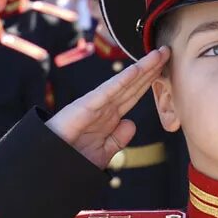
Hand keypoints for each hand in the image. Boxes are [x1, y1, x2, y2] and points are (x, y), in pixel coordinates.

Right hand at [45, 47, 169, 168]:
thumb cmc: (73, 159)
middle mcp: (104, 107)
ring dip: (142, 68)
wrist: (50, 165)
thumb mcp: (104, 152)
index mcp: (109, 116)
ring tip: (158, 54)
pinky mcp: (85, 106)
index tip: (165, 68)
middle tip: (167, 51)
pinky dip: (122, 80)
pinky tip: (136, 70)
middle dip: (151, 68)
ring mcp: (96, 104)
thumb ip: (118, 139)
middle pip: (133, 84)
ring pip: (124, 83)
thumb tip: (130, 124)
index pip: (134, 94)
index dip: (150, 81)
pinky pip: (108, 91)